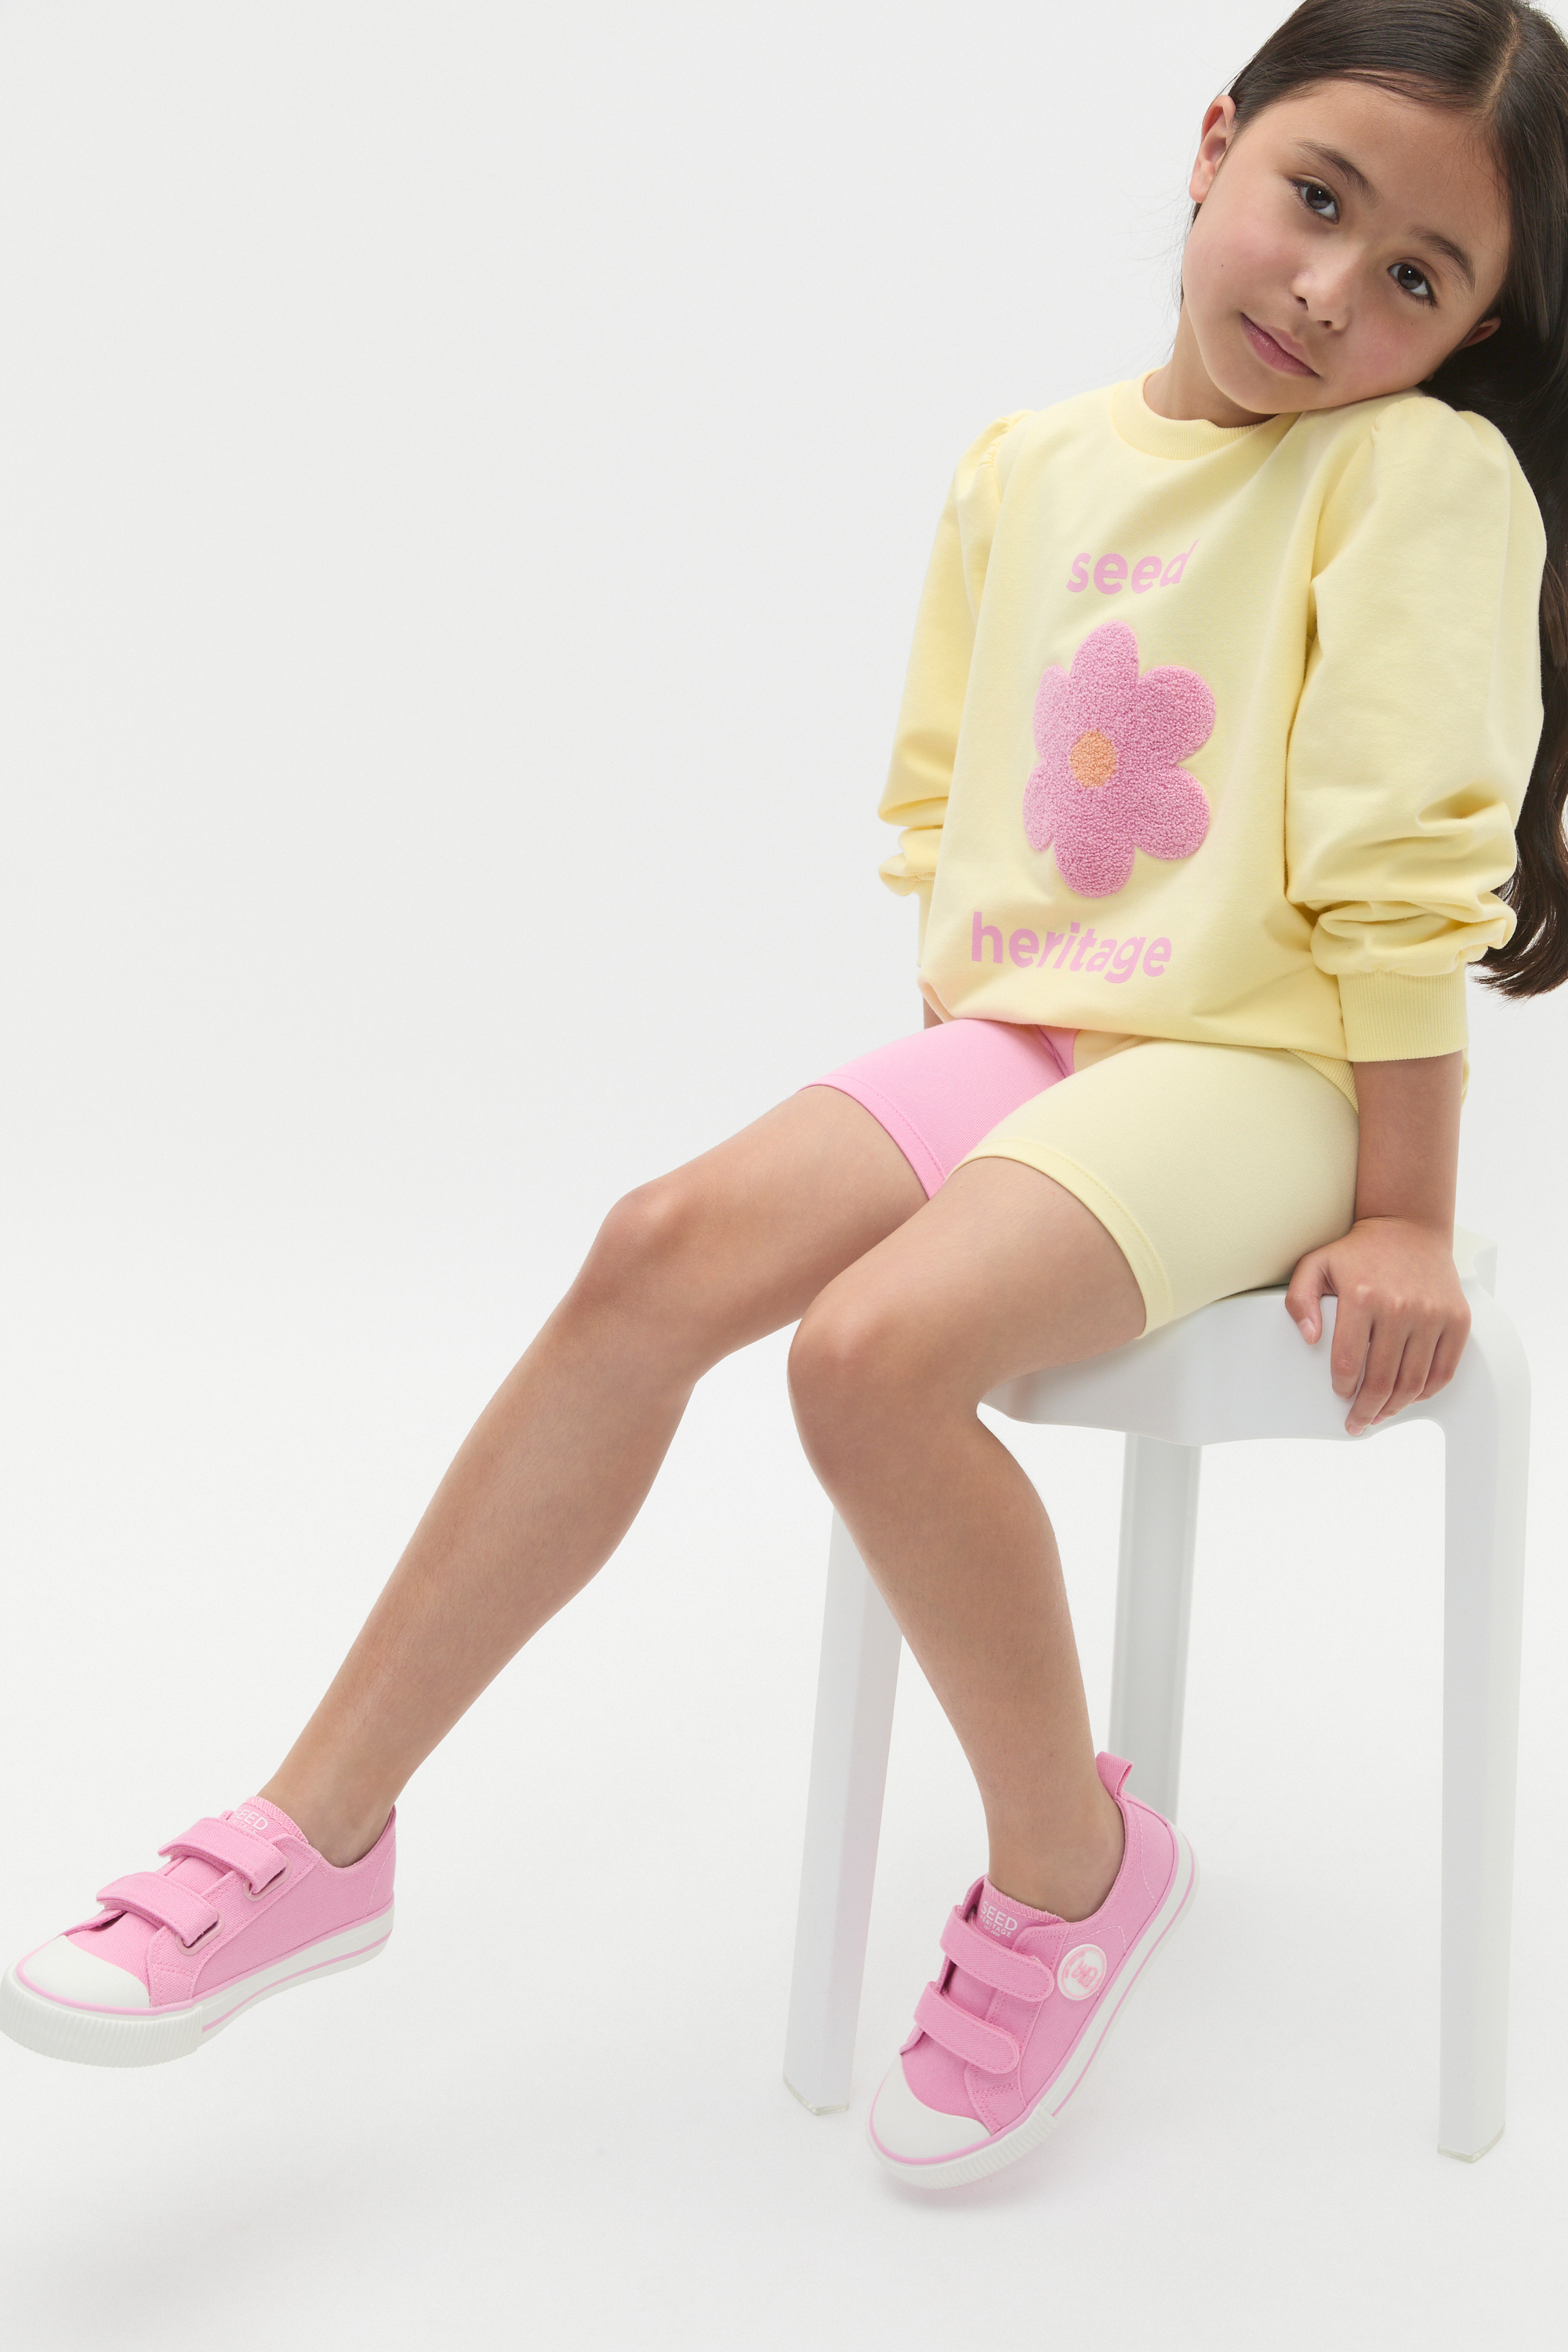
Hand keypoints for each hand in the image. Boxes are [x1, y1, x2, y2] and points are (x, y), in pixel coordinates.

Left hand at [1285, 1216, 1469, 1435]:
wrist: (1408, 1227)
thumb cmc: (1359, 1251)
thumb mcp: (1315, 1265)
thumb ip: (1299, 1300)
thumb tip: (1310, 1338)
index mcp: (1363, 1297)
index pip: (1350, 1363)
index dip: (1344, 1389)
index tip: (1340, 1396)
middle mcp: (1401, 1307)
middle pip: (1383, 1380)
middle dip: (1367, 1410)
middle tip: (1358, 1422)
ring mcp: (1433, 1313)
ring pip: (1415, 1381)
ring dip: (1396, 1407)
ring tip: (1382, 1414)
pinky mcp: (1457, 1318)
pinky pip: (1445, 1369)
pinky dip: (1428, 1391)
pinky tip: (1411, 1397)